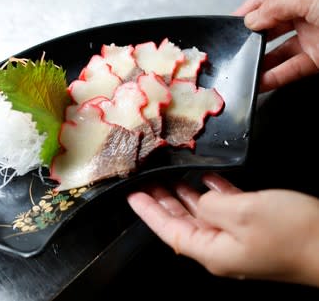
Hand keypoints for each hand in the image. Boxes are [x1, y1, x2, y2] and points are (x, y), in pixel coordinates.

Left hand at [127, 173, 318, 286]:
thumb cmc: (294, 233)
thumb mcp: (244, 211)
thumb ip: (211, 204)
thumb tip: (200, 199)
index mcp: (212, 251)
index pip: (168, 229)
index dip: (148, 211)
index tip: (132, 195)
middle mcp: (221, 248)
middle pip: (182, 221)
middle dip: (163, 200)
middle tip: (147, 181)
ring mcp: (238, 240)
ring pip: (202, 214)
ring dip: (186, 195)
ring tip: (170, 177)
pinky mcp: (255, 230)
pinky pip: (225, 210)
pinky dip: (214, 194)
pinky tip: (209, 180)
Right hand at [234, 0, 318, 91]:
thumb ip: (275, 6)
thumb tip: (251, 19)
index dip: (248, 9)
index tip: (231, 22)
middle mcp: (306, 11)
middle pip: (270, 25)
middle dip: (252, 37)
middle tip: (235, 47)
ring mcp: (312, 35)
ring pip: (278, 50)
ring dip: (260, 60)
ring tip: (243, 68)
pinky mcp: (318, 58)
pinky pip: (290, 68)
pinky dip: (274, 77)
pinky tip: (260, 81)